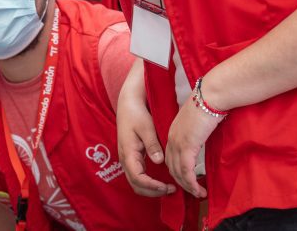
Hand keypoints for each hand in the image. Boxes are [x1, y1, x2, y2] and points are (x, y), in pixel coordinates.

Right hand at [117, 62, 176, 196]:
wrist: (127, 104)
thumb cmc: (136, 114)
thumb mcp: (146, 127)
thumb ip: (152, 145)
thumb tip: (159, 161)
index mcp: (128, 153)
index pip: (138, 178)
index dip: (152, 186)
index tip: (167, 187)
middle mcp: (125, 159)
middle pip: (136, 185)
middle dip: (153, 191)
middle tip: (171, 190)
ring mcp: (127, 159)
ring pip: (137, 183)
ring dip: (151, 188)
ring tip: (169, 187)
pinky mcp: (131, 157)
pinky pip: (138, 175)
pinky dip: (149, 182)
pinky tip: (162, 179)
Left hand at [164, 102, 220, 198]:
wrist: (211, 95)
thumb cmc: (209, 104)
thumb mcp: (199, 121)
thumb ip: (196, 132)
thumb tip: (203, 137)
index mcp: (174, 131)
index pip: (171, 156)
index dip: (177, 170)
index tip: (187, 180)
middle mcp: (172, 138)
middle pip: (171, 166)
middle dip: (181, 182)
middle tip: (193, 191)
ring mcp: (178, 142)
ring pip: (178, 171)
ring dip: (188, 186)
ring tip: (198, 194)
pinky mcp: (187, 146)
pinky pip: (186, 170)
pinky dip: (191, 183)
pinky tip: (198, 190)